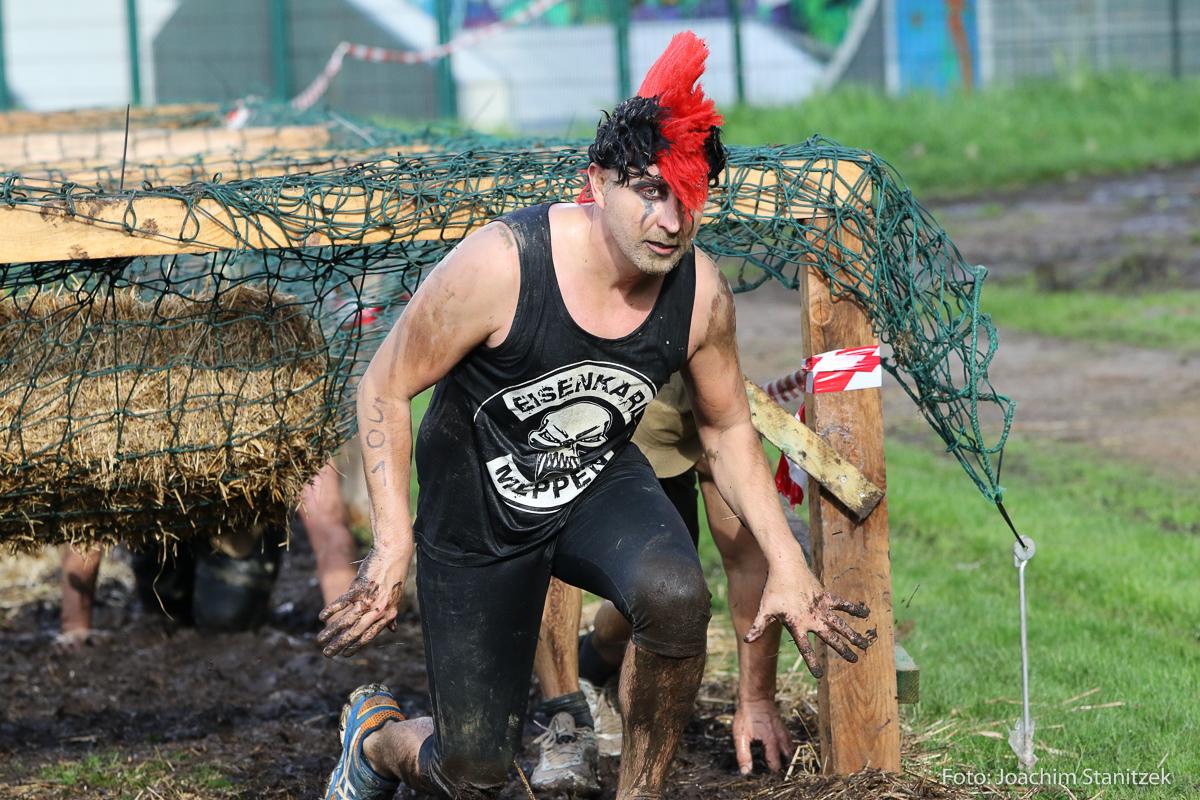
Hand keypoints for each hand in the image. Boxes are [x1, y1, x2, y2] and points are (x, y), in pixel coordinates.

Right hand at [317, 545, 409, 657]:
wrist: (394, 554)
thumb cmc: (394, 576)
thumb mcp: (396, 598)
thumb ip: (391, 615)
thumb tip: (393, 629)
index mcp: (387, 614)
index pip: (369, 636)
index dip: (356, 647)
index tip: (345, 655)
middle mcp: (378, 610)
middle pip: (356, 633)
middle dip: (340, 645)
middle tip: (327, 654)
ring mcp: (369, 600)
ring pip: (347, 621)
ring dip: (331, 632)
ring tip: (320, 640)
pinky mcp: (360, 588)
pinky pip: (343, 603)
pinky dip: (331, 610)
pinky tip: (322, 617)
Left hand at [732, 697, 792, 773]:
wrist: (756, 697)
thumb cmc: (746, 715)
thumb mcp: (740, 736)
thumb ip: (743, 755)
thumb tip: (746, 772)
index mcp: (771, 742)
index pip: (776, 766)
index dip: (771, 773)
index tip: (765, 776)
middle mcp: (781, 739)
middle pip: (788, 760)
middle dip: (783, 767)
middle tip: (773, 771)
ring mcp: (784, 733)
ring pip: (791, 751)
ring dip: (786, 758)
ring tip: (776, 762)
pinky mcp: (784, 728)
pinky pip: (789, 743)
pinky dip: (786, 749)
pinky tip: (777, 750)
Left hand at [745, 568, 873, 678]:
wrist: (785, 566)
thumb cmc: (774, 589)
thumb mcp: (765, 609)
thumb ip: (758, 626)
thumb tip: (747, 641)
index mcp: (797, 624)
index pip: (805, 648)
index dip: (812, 662)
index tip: (819, 675)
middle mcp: (812, 618)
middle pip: (830, 637)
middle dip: (843, 650)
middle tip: (854, 660)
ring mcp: (821, 607)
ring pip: (840, 624)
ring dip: (853, 634)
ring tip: (865, 645)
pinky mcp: (826, 596)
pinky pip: (842, 604)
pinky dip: (853, 608)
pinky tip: (865, 614)